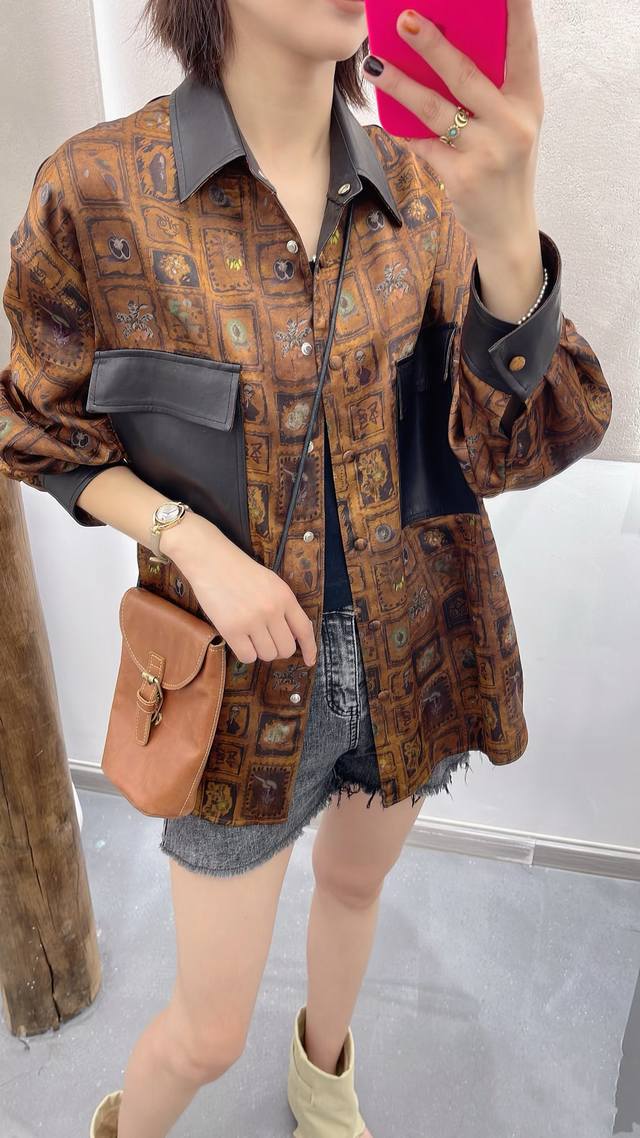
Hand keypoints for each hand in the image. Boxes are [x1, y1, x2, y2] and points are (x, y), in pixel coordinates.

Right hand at [161, 513, 317, 666]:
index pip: (304, 630)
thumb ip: (284, 607)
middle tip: (266, 640)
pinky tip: (240, 640)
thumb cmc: (240, 572)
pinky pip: (248, 657)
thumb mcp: (272, 583)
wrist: (211, 561)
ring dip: (260, 651)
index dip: (309, 649)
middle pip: (286, 648)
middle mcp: (271, 610)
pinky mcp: (231, 630)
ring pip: (267, 655)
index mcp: (285, 597)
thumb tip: (293, 637)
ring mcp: (251, 621)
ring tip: (250, 636)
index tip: (309, 661)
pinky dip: (246, 653)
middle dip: (278, 649)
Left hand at [362, 0, 544, 253]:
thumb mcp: (513, 124)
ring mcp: (487, 152)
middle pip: (466, 75)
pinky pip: (423, 145)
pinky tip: (385, 116)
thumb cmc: (505, 165)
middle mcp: (512, 124)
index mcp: (529, 101)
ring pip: (435, 109)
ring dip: (400, 85)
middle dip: (433, 46)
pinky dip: (404, 131)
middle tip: (405, 19)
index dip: (515, 11)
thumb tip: (447, 49)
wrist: (508, 228)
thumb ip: (492, 91)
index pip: (523, 44)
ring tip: (374, 65)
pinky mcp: (462, 177)